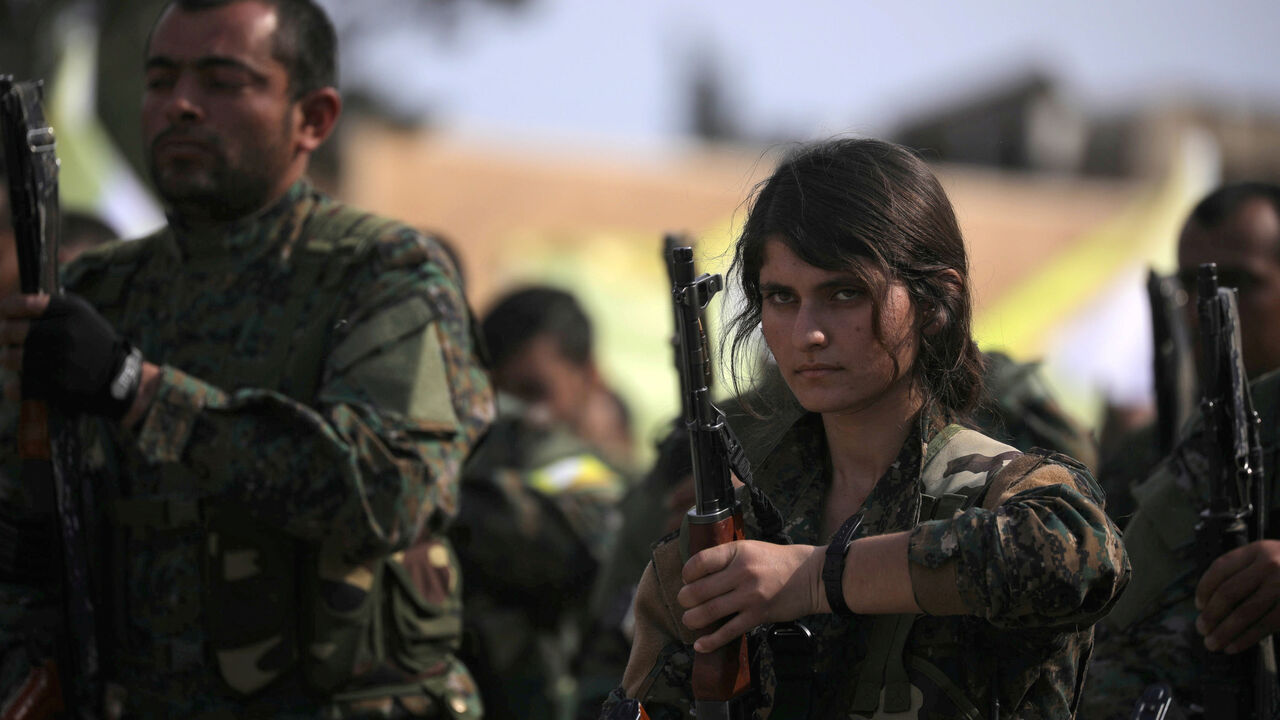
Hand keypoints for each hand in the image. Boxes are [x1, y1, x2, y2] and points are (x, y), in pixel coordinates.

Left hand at [0, 292, 142, 418]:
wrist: (117, 376)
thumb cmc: (91, 340)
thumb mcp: (80, 314)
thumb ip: (49, 305)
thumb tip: (7, 307)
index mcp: (72, 311)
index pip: (23, 304)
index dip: (6, 309)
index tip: (4, 314)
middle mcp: (66, 333)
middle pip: (10, 331)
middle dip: (4, 335)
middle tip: (7, 339)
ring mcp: (61, 360)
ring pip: (10, 358)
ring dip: (8, 359)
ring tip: (15, 359)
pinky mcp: (58, 386)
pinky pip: (19, 385)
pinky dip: (14, 386)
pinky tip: (17, 382)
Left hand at [677, 540, 822, 652]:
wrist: (812, 576)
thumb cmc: (779, 561)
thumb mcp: (750, 549)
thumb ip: (727, 558)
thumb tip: (697, 574)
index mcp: (738, 551)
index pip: (700, 561)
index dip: (687, 573)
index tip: (686, 579)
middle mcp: (742, 572)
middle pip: (700, 589)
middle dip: (685, 599)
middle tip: (684, 602)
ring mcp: (750, 596)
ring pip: (710, 611)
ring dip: (693, 619)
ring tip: (689, 620)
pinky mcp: (758, 616)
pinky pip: (729, 631)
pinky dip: (711, 640)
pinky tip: (700, 645)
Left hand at [1195, 539, 1279, 653]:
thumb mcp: (1269, 556)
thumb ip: (1244, 570)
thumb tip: (1209, 601)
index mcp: (1258, 550)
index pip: (1220, 568)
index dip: (1204, 588)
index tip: (1198, 604)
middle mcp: (1270, 565)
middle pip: (1229, 592)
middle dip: (1211, 614)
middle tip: (1201, 628)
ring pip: (1245, 613)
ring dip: (1224, 631)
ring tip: (1212, 643)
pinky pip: (1264, 626)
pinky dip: (1245, 638)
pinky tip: (1233, 646)